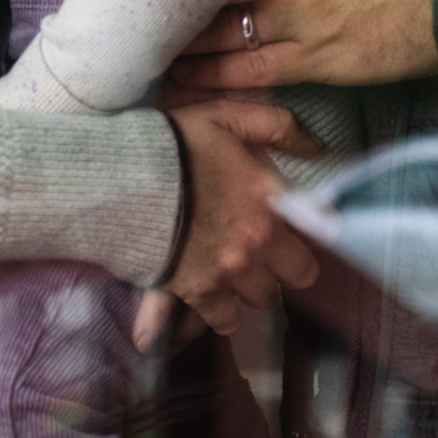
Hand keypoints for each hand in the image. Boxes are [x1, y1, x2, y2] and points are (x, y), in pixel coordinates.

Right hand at [162, 98, 322, 337]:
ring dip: (252, 287)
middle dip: (282, 265)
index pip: (320, 231)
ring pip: (261, 299)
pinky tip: (213, 299)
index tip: (293, 227)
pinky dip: (222, 313)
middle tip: (263, 252)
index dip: (307, 230)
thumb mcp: (225, 116)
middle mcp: (257, 242)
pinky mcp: (199, 293)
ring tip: (233, 272)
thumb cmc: (172, 144)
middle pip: (295, 276)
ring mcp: (228, 271)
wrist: (117, 180)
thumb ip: (276, 125)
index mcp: (269, 199)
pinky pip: (226, 321)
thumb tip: (316, 146)